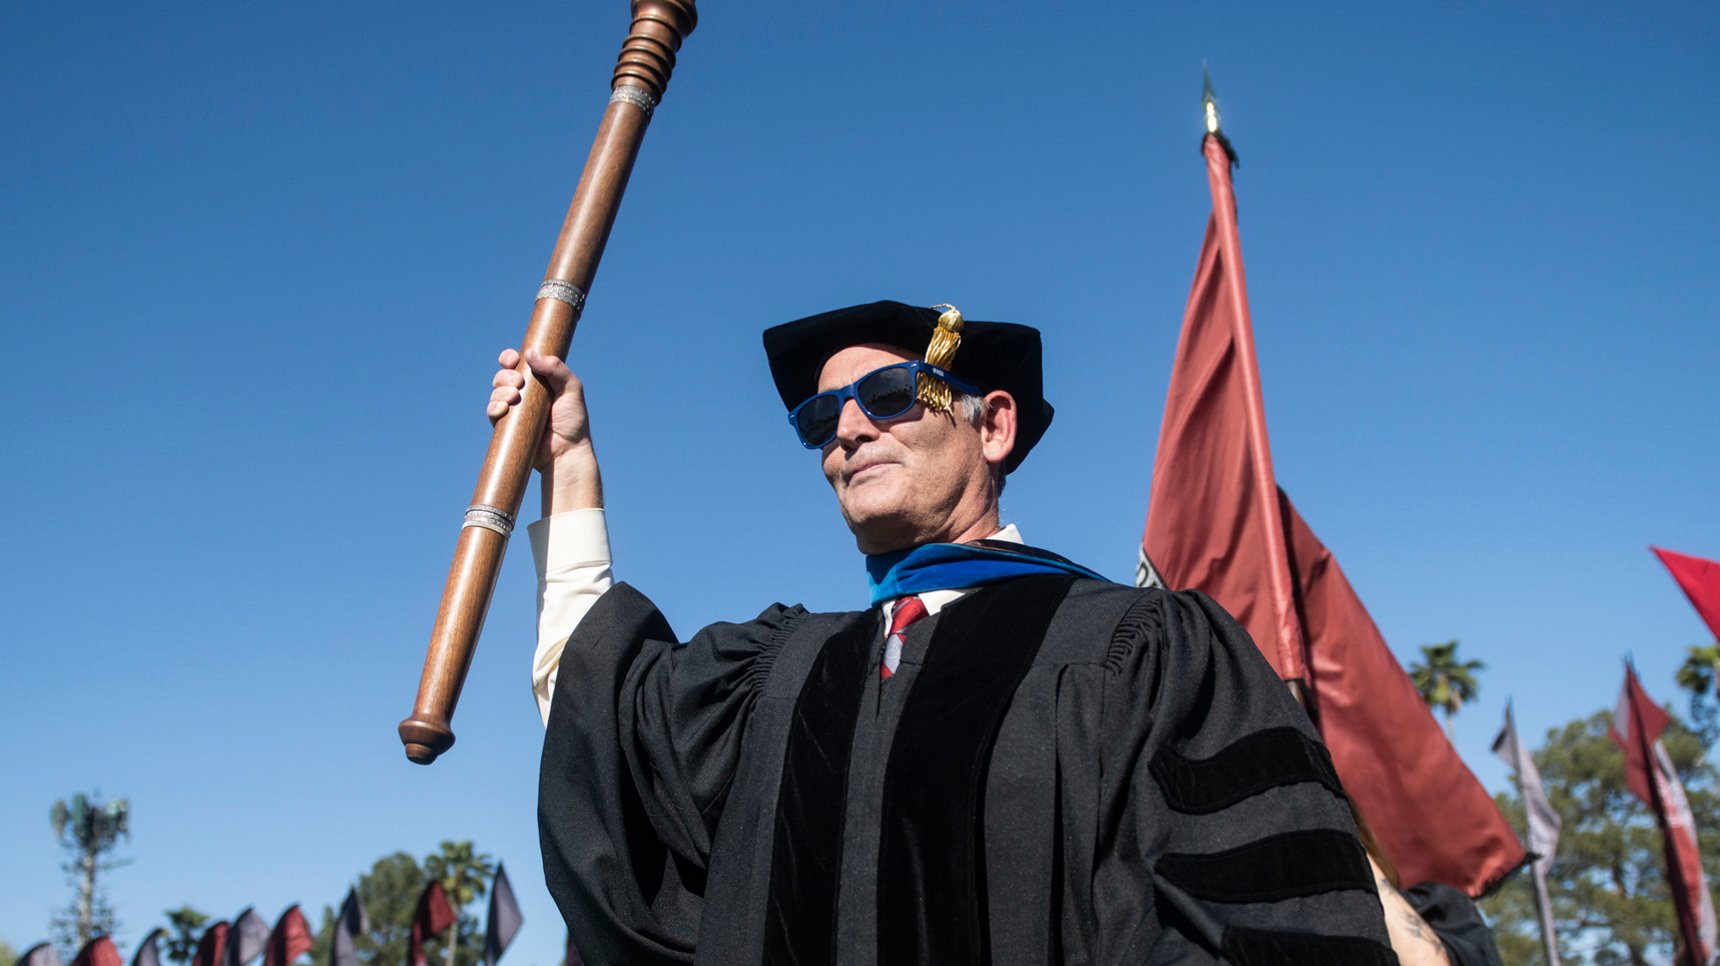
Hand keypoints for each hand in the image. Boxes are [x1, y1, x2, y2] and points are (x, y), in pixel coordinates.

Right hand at [488, 348, 602, 513]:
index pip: (518, 364)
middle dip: (506, 375)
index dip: (510, 358)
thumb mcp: (572, 389)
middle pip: (504, 376)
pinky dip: (494, 407)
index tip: (513, 359)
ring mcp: (514, 410)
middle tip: (519, 383)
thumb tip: (530, 353)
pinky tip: (503, 409)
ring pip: (496, 392)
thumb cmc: (573, 420)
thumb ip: (556, 368)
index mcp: (538, 381)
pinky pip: (492, 412)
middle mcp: (524, 394)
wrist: (567, 451)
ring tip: (514, 397)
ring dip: (500, 390)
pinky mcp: (507, 426)